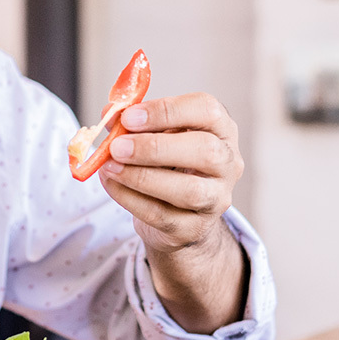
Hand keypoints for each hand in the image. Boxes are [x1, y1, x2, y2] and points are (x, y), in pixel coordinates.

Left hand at [99, 93, 243, 254]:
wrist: (176, 213)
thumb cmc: (167, 163)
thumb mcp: (155, 135)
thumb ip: (133, 123)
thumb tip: (111, 114)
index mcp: (221, 129)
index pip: (208, 110)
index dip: (167, 111)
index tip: (129, 117)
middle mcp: (228, 163)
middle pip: (205, 151)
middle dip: (155, 147)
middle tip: (117, 147)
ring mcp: (216, 198)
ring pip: (189, 190)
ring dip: (142, 177)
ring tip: (110, 167)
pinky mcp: (195, 228)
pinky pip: (162, 215)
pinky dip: (130, 198)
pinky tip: (111, 183)